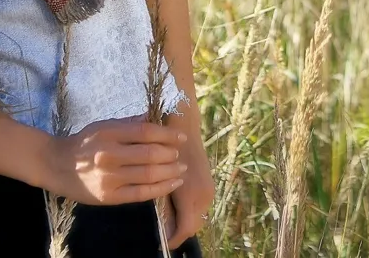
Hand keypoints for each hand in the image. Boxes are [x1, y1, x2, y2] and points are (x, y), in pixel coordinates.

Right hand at [43, 114, 188, 204]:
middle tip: (181, 155)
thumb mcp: (103, 125)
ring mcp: (109, 177)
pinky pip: (141, 193)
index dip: (168, 135)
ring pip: (149, 174)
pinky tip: (172, 183)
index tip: (181, 138)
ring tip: (181, 169)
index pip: (146, 132)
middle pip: (151, 154)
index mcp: (109, 134)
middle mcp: (110, 155)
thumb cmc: (83, 143)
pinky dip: (161, 188)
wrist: (56, 165)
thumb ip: (129, 123)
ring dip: (171, 172)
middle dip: (171, 154)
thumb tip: (155, 117)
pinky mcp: (109, 196)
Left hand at [165, 130, 213, 248]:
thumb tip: (163, 225)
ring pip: (198, 217)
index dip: (173, 239)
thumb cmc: (164, 150)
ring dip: (184, 222)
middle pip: (194, 226)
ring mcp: (208, 189)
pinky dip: (189, 211)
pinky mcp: (208, 184)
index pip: (185, 229)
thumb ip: (163, 204)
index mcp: (191, 195)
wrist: (182, 125)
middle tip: (163, 234)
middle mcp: (203, 195)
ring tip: (169, 221)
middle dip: (179, 232)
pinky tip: (176, 206)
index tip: (161, 243)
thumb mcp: (160, 180)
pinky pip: (199, 206)